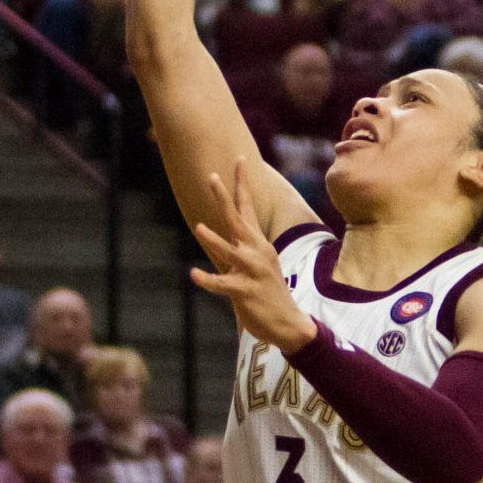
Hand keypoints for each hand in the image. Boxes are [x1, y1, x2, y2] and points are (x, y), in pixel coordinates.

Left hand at [190, 161, 316, 352]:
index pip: (247, 207)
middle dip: (224, 198)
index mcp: (257, 244)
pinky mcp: (246, 292)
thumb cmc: (268, 293)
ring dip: (214, 239)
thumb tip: (230, 229)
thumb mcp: (258, 263)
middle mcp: (256, 252)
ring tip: (198, 227)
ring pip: (231, 251)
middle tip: (212, 176)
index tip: (240, 158)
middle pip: (237, 220)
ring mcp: (252, 272)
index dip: (241, 183)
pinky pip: (223, 284)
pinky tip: (194, 274)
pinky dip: (209, 279)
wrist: (289, 323)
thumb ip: (243, 246)